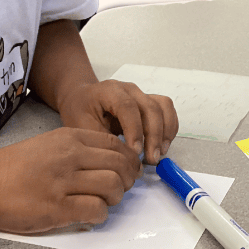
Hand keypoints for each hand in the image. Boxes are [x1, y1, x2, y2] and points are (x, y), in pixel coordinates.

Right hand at [0, 127, 139, 233]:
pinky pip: (97, 210)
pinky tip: (88, 214)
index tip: (127, 171)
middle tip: (119, 189)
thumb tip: (110, 164)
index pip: (116, 146)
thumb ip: (77, 150)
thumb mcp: (47, 145)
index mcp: (68, 139)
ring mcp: (63, 182)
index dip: (128, 161)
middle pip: (120, 166)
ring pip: (114, 187)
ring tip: (102, 201)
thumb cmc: (13, 168)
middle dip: (127, 180)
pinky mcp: (58, 208)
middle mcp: (69, 156)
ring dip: (115, 198)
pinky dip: (99, 215)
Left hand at [54, 79, 178, 164]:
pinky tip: (162, 145)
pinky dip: (169, 128)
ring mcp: (141, 94)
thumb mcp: (82, 126)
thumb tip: (128, 158)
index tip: (135, 152)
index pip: (127, 107)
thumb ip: (104, 140)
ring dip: (165, 132)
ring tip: (158, 153)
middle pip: (150, 108)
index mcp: (109, 90)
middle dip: (153, 136)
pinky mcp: (149, 102)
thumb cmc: (79, 112)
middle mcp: (129, 89)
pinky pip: (167, 111)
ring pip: (163, 108)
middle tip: (150, 159)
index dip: (134, 130)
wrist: (80, 99)